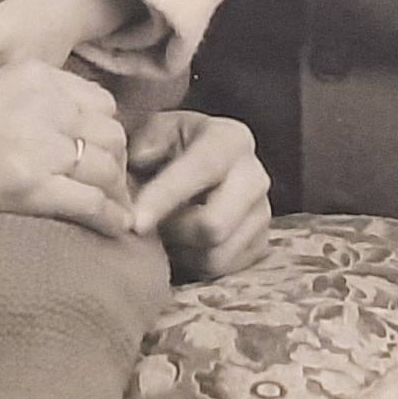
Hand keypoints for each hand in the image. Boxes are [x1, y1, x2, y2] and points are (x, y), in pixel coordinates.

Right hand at [0, 61, 132, 240]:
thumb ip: (24, 100)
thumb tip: (65, 125)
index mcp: (28, 74)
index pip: (98, 101)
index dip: (103, 132)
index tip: (100, 155)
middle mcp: (39, 101)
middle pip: (109, 133)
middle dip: (116, 163)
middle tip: (110, 188)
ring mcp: (34, 142)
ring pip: (107, 168)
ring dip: (117, 192)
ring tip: (116, 211)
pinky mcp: (26, 185)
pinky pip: (91, 203)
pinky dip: (110, 219)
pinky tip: (116, 230)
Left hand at [127, 110, 271, 278]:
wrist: (197, 172)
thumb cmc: (171, 149)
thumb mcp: (156, 129)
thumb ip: (149, 137)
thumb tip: (143, 156)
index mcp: (231, 140)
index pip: (201, 170)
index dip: (164, 198)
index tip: (135, 223)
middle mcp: (255, 176)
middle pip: (214, 225)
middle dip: (175, 231)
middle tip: (149, 225)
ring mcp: (262, 213)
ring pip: (215, 254)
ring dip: (182, 249)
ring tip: (167, 229)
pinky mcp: (259, 243)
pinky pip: (221, 269)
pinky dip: (195, 262)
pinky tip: (184, 242)